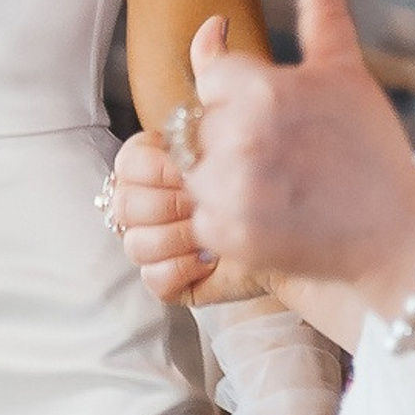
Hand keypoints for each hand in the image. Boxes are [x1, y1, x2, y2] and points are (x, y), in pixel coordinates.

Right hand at [106, 130, 268, 307]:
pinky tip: (208, 261)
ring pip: (135, 244)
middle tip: (202, 205)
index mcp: (155, 167)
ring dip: (177, 238)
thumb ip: (205, 134)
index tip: (188, 171)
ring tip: (211, 235)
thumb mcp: (235, 149)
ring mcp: (154, 245)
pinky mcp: (167, 280)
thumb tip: (188, 133)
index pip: (128, 162)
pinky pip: (152, 279)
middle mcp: (147, 205)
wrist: (290, 237)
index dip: (155, 169)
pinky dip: (182, 269)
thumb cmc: (262, 190)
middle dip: (169, 205)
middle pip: (124, 204)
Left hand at [187, 0, 414, 305]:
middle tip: (284, 154)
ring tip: (278, 184)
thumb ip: (323, 10)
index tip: (269, 108)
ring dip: (227, 176)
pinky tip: (274, 214)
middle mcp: (242, 137)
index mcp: (263, 88)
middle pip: (201, 123)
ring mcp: (233, 191)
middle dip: (234, 134)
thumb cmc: (374, 150)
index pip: (210, 72)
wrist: (402, 238)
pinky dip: (230, 218)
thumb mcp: (344, 72)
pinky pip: (203, 216)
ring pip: (196, 170)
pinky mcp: (231, 236)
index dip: (238, 89)